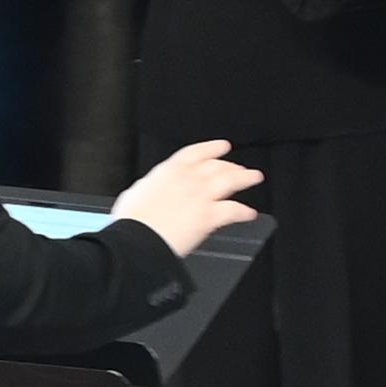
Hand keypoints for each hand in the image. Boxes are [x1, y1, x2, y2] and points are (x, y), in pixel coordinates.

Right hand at [110, 137, 262, 254]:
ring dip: (244, 178)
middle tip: (240, 167)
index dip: (212, 148)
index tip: (222, 146)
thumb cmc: (131, 221)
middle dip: (230, 165)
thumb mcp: (135, 193)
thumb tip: (150, 189)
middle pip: (216, 166)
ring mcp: (200, 197)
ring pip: (229, 181)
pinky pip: (232, 211)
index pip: (195, 153)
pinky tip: (249, 213)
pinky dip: (243, 212)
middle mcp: (188, 179)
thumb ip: (149, 188)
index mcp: (168, 171)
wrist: (137, 239)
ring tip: (254, 177)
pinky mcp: (208, 216)